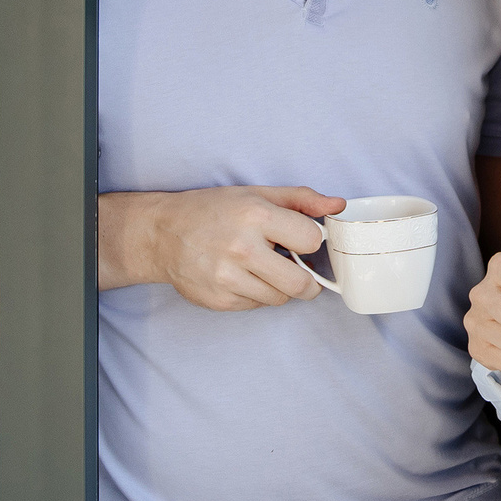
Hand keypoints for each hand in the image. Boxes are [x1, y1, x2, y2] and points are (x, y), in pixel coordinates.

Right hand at [101, 186, 344, 310]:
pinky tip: (241, 276)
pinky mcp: (220, 301)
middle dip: (306, 279)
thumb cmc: (212, 210)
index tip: (299, 240)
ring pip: (280, 298)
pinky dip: (256, 294)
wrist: (162, 233)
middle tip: (296, 269)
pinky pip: (257, 306)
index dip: (309, 241)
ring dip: (278, 286)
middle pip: (302, 284)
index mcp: (255, 216)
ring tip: (260, 267)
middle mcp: (242, 249)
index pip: (311, 241)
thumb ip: (300, 200)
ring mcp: (228, 279)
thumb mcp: (256, 194)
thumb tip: (338, 205)